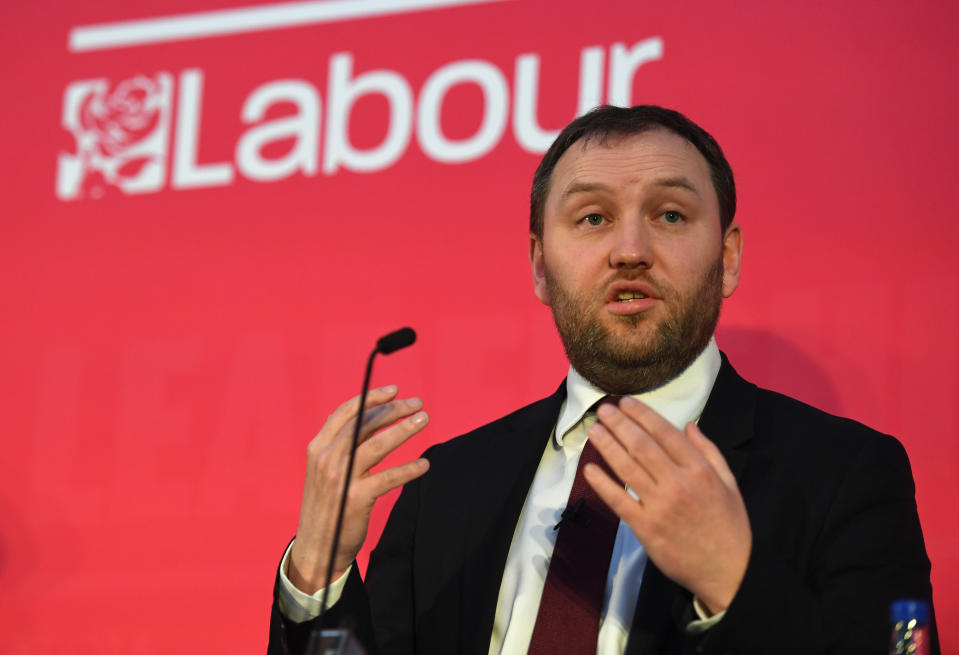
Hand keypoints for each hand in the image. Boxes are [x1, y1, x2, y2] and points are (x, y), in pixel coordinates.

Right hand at [288, 385, 429, 594]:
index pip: (346, 413)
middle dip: (393, 410)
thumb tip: (360, 415)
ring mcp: (341, 479)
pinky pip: (388, 478)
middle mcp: (327, 459)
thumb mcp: (323, 469)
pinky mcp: (355, 500)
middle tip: (418, 404)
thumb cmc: (326, 504)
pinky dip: (409, 469)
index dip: (371, 398)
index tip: (394, 390)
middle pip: (364, 424)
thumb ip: (338, 444)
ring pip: (377, 445)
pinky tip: (424, 464)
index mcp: (318, 447)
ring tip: (424, 420)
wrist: (316, 547)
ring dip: (404, 430)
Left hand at [584, 396, 750, 613]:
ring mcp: (659, 506)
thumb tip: (690, 425)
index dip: (642, 415)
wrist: (729, 572)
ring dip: (607, 446)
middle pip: (641, 445)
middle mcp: (678, 483)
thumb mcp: (729, 483)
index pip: (665, 433)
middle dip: (619, 424)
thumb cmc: (729, 526)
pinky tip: (590, 469)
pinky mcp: (645, 528)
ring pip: (627, 468)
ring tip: (594, 430)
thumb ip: (709, 452)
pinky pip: (619, 501)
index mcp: (699, 470)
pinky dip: (602, 484)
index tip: (625, 403)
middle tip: (602, 410)